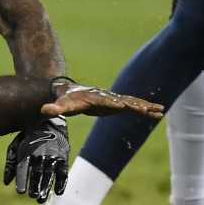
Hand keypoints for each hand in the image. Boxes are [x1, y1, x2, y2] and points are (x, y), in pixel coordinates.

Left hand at [3, 118, 68, 203]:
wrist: (47, 122)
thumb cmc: (27, 138)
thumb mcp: (16, 146)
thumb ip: (11, 164)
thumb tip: (6, 182)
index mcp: (26, 151)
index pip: (23, 168)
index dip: (22, 180)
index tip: (20, 192)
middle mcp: (40, 154)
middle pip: (37, 173)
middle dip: (35, 186)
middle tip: (33, 197)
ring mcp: (52, 156)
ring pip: (49, 174)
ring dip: (46, 187)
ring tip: (41, 199)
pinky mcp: (63, 157)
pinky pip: (63, 172)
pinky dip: (61, 182)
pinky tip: (58, 192)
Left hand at [40, 83, 163, 120]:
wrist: (71, 91)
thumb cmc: (67, 100)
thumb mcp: (61, 105)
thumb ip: (54, 108)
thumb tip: (44, 110)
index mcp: (94, 98)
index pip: (104, 101)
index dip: (112, 103)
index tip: (122, 106)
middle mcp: (106, 97)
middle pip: (123, 101)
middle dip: (135, 105)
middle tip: (147, 109)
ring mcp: (113, 99)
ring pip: (132, 102)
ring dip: (145, 106)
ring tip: (159, 111)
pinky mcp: (117, 104)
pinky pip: (134, 106)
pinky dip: (145, 108)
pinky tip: (157, 113)